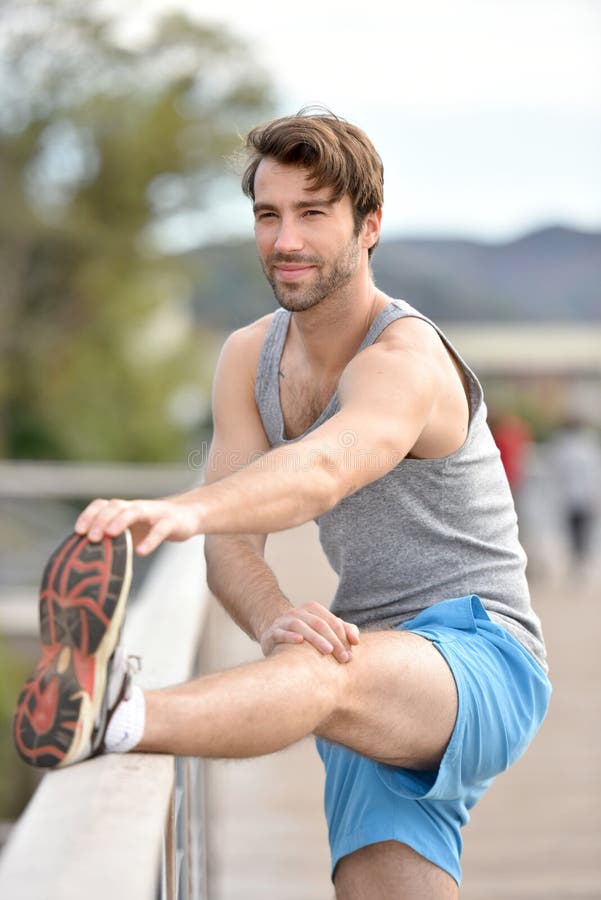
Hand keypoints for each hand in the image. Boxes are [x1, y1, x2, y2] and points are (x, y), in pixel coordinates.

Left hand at [75, 496, 200, 554]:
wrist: (188, 515)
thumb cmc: (153, 526)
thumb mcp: (132, 531)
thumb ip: (114, 540)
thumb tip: (88, 561)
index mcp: (124, 509)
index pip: (102, 505)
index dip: (88, 515)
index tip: (78, 532)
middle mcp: (137, 508)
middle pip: (115, 506)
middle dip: (100, 519)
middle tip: (91, 537)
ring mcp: (155, 513)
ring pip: (135, 511)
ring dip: (120, 521)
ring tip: (110, 535)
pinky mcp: (171, 522)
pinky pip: (160, 529)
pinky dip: (150, 540)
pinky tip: (141, 552)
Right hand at [260, 601, 359, 662]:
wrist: (274, 637)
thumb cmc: (305, 636)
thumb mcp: (324, 631)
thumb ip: (343, 631)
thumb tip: (356, 640)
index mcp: (312, 609)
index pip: (331, 620)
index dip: (343, 636)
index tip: (351, 653)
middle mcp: (297, 612)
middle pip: (319, 623)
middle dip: (334, 641)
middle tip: (344, 658)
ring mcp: (283, 621)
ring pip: (300, 626)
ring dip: (316, 638)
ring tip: (328, 651)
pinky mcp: (272, 633)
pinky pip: (281, 633)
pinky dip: (290, 636)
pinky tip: (300, 642)